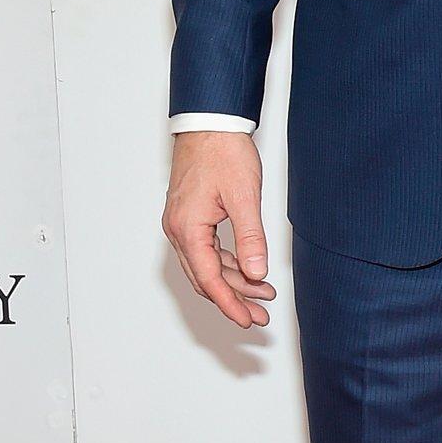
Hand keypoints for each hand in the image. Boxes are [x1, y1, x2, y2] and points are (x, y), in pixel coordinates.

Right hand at [163, 130, 274, 328]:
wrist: (209, 122)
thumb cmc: (222, 152)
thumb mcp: (244, 197)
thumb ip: (250, 238)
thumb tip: (256, 273)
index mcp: (187, 229)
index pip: (209, 279)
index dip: (230, 304)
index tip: (248, 320)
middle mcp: (178, 230)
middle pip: (205, 278)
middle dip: (233, 300)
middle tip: (260, 317)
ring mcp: (182, 224)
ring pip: (206, 266)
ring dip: (233, 283)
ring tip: (262, 294)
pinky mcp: (190, 217)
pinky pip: (207, 251)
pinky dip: (228, 264)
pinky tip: (248, 270)